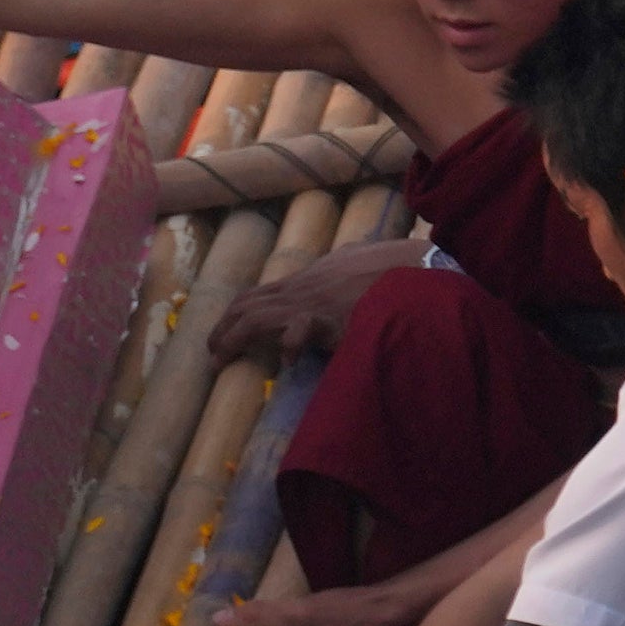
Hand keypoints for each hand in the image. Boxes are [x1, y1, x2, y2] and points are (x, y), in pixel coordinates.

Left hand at [210, 232, 408, 367]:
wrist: (412, 265)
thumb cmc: (384, 269)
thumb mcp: (350, 265)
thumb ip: (338, 268)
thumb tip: (340, 266)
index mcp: (303, 282)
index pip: (255, 294)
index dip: (232, 314)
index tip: (220, 335)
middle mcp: (299, 290)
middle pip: (246, 305)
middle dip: (223, 329)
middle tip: (212, 355)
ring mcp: (312, 301)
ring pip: (259, 316)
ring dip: (236, 337)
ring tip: (222, 359)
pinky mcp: (330, 315)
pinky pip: (301, 327)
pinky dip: (290, 343)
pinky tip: (288, 360)